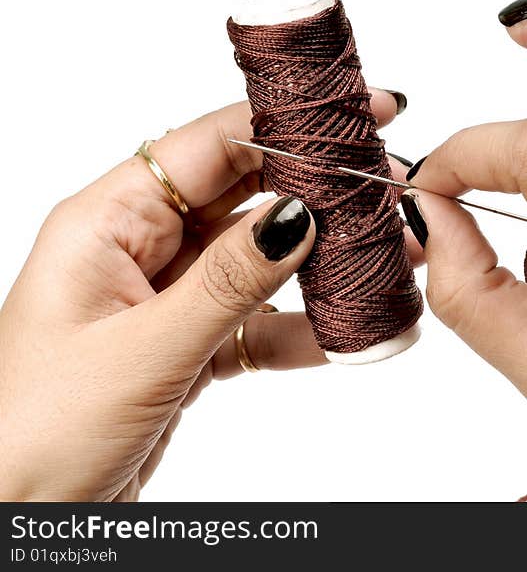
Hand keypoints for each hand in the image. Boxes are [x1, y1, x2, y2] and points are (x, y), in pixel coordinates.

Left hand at [0, 89, 415, 500]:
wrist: (16, 517)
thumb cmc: (36, 429)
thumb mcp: (143, 350)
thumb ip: (228, 283)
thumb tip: (300, 217)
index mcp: (109, 222)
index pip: (209, 145)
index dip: (286, 123)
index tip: (358, 110)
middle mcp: (140, 248)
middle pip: (245, 196)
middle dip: (319, 192)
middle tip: (388, 190)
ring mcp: (168, 298)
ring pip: (260, 262)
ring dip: (321, 265)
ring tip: (386, 258)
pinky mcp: (189, 345)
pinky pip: (258, 323)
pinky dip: (302, 330)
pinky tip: (348, 332)